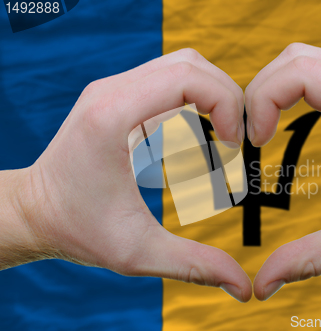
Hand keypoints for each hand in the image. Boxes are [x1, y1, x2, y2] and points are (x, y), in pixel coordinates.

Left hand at [1, 49, 250, 301]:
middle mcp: (112, 91)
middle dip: (227, 97)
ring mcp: (113, 89)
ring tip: (224, 138)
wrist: (34, 213)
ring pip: (182, 66)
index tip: (236, 144)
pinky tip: (201, 136)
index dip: (226, 104)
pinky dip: (196, 100)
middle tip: (238, 141)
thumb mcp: (137, 253)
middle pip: (190, 64)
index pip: (187, 77)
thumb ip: (194, 265)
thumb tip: (243, 287)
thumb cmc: (78, 230)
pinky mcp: (119, 97)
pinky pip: (169, 81)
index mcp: (113, 115)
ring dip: (213, 96)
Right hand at [246, 43, 320, 300]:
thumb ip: (307, 260)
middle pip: (294, 58)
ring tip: (262, 129)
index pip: (299, 73)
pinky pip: (317, 68)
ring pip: (302, 57)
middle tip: (250, 137)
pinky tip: (283, 120)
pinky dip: (289, 88)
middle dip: (258, 92)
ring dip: (272, 88)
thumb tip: (260, 287)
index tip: (253, 144)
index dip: (261, 101)